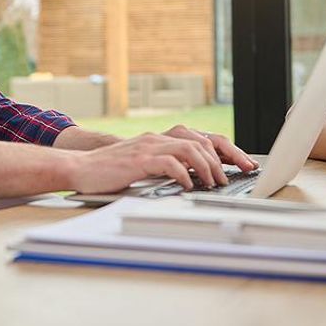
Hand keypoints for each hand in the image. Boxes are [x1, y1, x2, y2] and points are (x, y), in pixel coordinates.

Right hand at [67, 126, 256, 194]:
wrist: (80, 168)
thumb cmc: (110, 172)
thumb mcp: (144, 166)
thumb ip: (167, 167)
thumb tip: (196, 180)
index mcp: (162, 139)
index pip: (202, 138)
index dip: (227, 150)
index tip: (244, 164)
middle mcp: (158, 138)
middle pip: (202, 141)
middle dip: (226, 159)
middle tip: (237, 176)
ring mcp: (149, 146)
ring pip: (190, 149)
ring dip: (207, 167)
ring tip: (214, 183)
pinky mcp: (139, 159)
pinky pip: (169, 163)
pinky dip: (183, 175)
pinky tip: (188, 186)